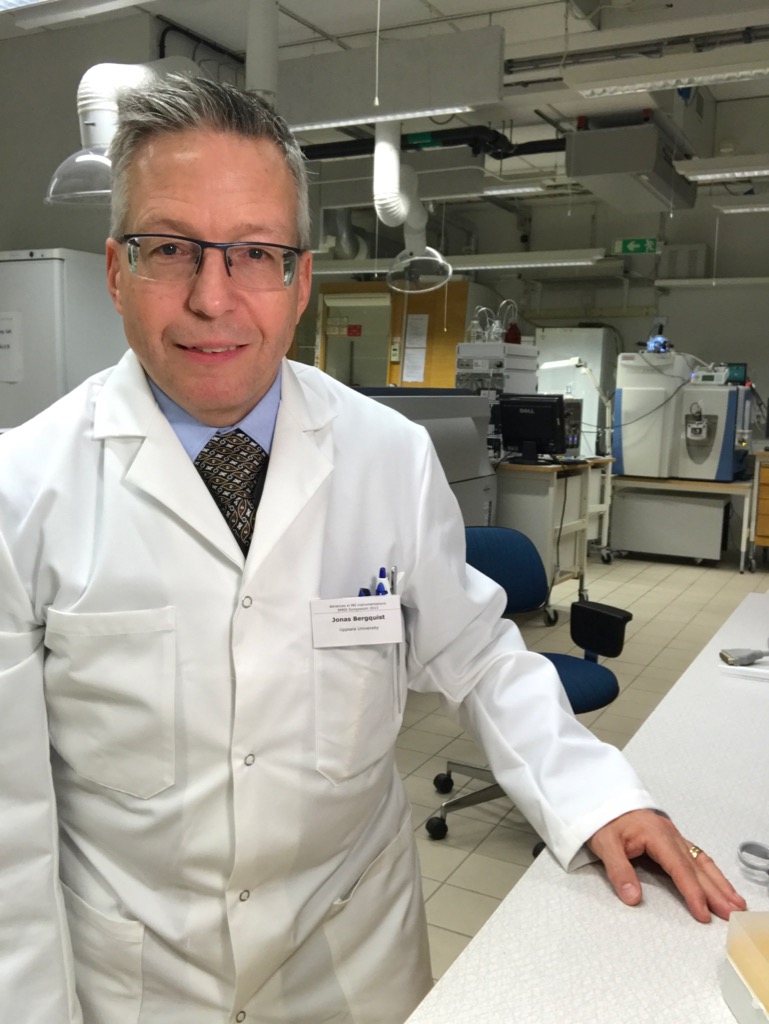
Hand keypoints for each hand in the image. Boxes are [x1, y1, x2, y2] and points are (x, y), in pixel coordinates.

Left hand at [587, 809, 746, 921]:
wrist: (603, 797)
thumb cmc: (605, 820)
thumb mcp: (605, 844)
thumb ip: (619, 871)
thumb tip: (633, 898)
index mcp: (656, 835)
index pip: (679, 868)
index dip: (692, 891)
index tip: (703, 912)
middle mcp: (670, 835)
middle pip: (697, 867)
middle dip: (716, 892)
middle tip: (733, 914)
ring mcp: (673, 836)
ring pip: (702, 861)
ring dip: (720, 883)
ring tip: (736, 903)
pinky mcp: (672, 839)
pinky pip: (697, 856)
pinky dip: (711, 872)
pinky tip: (720, 884)